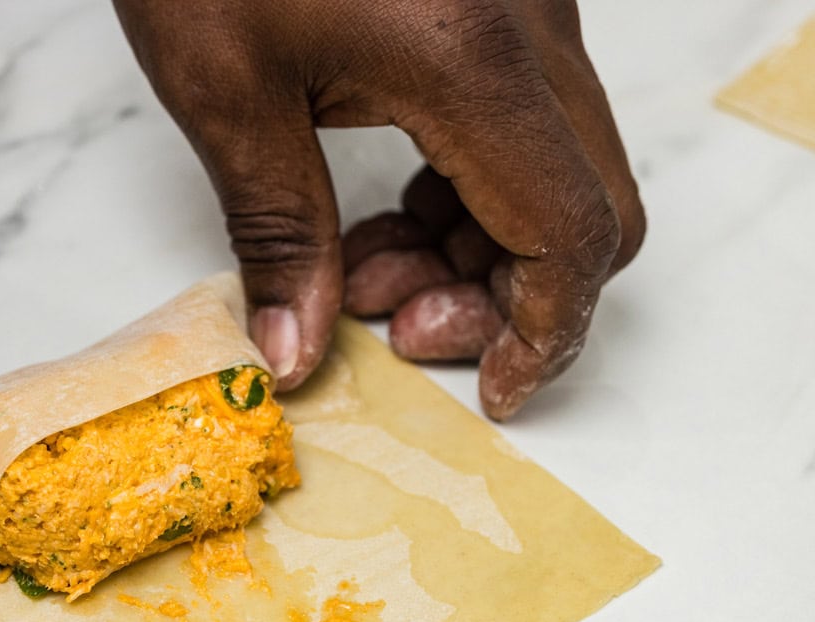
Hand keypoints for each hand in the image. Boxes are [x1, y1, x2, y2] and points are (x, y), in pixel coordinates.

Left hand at [114, 0, 643, 417]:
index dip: (546, 331)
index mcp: (475, 58)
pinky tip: (378, 208)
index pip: (574, 231)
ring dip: (476, 246)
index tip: (495, 390)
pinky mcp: (492, 3)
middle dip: (502, 294)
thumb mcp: (228, 92)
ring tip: (356, 268)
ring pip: (556, 169)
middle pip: (587, 207)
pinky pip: (519, 124)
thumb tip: (298, 356)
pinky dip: (464, 191)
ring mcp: (522, 8)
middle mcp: (530, 27)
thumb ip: (276, 235)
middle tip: (387, 322)